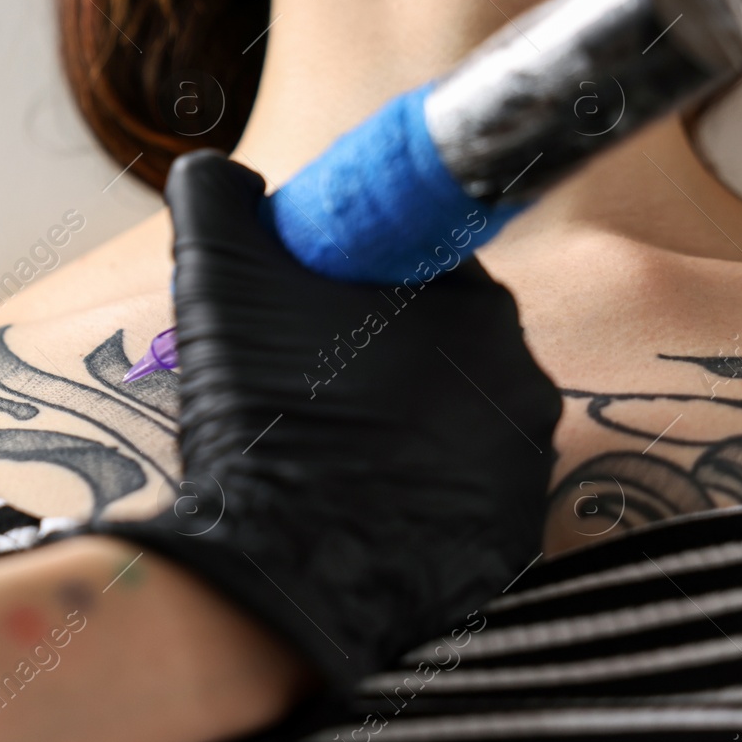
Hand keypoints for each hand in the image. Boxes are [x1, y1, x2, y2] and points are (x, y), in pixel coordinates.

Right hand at [100, 150, 558, 693]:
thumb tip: (215, 168)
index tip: (305, 322)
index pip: (422, 272)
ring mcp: (526, 472)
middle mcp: (526, 382)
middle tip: (306, 388)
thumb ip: (218, 199)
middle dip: (381, 360)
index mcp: (479, 305)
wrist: (283, 573)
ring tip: (325, 452)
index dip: (357, 289)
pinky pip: (461, 499)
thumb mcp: (216, 281)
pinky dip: (416, 496)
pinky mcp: (510, 543)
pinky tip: (355, 504)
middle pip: (444, 349)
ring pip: (454, 425)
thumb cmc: (263, 415)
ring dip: (400, 428)